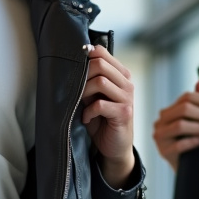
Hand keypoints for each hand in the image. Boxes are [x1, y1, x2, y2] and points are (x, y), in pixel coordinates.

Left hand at [81, 45, 135, 186]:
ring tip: (81, 104)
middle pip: (100, 64)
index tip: (72, 67)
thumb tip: (72, 63)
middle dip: (82, 75)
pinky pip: (100, 104)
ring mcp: (127, 98)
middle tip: (75, 90)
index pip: (102, 52)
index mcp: (120, 75)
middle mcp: (126, 83)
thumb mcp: (93, 96)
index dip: (84, 56)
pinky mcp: (124, 113)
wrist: (114, 146)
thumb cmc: (101, 119)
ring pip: (100, 82)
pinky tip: (86, 118)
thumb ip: (88, 80)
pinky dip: (88, 111)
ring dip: (84, 92)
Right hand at [152, 79, 198, 171]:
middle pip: (182, 109)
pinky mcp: (163, 151)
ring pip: (180, 125)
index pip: (185, 97)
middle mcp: (161, 121)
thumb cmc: (194, 142)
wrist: (189, 169)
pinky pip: (180, 144)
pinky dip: (194, 140)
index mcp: (169, 111)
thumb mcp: (198, 121)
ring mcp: (160, 136)